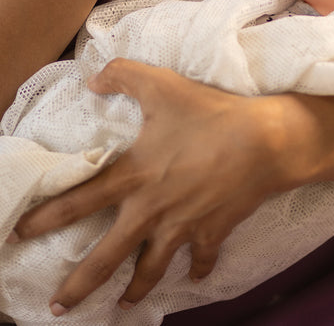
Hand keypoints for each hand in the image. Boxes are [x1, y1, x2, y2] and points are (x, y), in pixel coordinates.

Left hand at [13, 59, 286, 314]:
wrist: (264, 142)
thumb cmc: (210, 113)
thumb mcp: (162, 85)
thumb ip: (123, 75)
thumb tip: (92, 79)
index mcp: (133, 176)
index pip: (79, 200)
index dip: (46, 218)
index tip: (20, 235)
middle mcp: (151, 210)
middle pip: (106, 258)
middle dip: (80, 286)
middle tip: (59, 307)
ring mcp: (182, 227)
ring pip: (151, 270)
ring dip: (135, 290)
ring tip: (122, 306)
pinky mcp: (212, 232)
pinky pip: (202, 259)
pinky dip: (197, 270)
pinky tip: (194, 277)